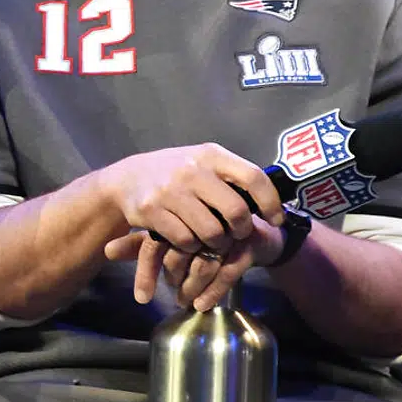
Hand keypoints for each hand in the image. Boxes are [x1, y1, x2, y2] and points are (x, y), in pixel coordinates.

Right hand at [100, 144, 283, 257]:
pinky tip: (188, 239)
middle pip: (236, 211)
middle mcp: (191, 169)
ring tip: (211, 238)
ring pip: (212, 232)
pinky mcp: (152, 210)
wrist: (127, 178)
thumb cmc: (175, 173)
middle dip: (241, 229)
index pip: (253, 177)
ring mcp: (170, 190)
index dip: (270, 203)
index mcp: (210, 154)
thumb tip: (270, 202)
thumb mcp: (201, 162)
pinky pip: (186, 240)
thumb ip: (231, 176)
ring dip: (216, 242)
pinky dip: (191, 246)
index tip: (275, 220)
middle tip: (236, 234)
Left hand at [105, 217, 284, 309]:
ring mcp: (225, 227)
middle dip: (171, 278)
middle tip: (169, 295)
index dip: (146, 269)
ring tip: (183, 302)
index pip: (155, 240)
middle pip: (179, 250)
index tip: (141, 297)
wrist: (254, 227)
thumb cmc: (204, 230)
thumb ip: (140, 243)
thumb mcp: (170, 234)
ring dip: (192, 287)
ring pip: (203, 261)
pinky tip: (202, 304)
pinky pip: (227, 269)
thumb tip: (105, 250)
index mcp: (178, 208)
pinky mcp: (247, 241)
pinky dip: (213, 290)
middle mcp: (201, 214)